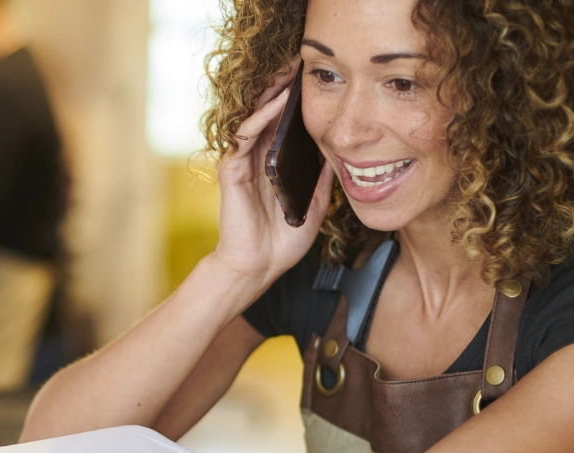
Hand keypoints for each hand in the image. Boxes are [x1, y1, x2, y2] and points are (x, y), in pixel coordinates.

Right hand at [211, 59, 334, 288]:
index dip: (296, 102)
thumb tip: (340, 156)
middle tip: (299, 64)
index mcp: (274, 165)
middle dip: (283, 89)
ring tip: (287, 75)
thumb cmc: (282, 241)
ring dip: (271, 96)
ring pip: (255, 120)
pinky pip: (244, 138)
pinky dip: (258, 119)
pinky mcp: (232, 172)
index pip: (284, 125)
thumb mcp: (314, 205)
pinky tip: (274, 105)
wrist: (258, 267)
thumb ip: (321, 180)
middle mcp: (257, 159)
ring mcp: (243, 163)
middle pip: (268, 115)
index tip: (314, 81)